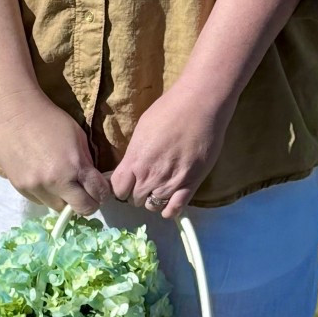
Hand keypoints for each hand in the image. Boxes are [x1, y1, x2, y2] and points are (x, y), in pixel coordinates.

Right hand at [0, 90, 109, 214]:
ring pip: (59, 207)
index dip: (102, 193)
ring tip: (60, 182)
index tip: (100, 189)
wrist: (15, 113)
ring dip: (64, 198)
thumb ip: (86, 162)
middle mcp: (55, 182)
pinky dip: (46, 194)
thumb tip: (92, 181)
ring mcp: (36, 187)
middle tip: (84, 192)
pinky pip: (40, 200)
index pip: (98, 194)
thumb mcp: (78, 137)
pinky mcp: (20, 188)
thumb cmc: (50, 120)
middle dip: (87, 202)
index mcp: (74, 167)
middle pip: (81, 209)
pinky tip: (43, 177)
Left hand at [109, 79, 230, 217]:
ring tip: (159, 188)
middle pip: (135, 199)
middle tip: (145, 183)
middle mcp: (150, 176)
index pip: (118, 189)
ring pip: (154, 206)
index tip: (126, 183)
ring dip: (153, 199)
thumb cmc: (169, 110)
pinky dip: (169, 210)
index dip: (121, 188)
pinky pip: (176, 208)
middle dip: (137, 193)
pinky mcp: (191, 183)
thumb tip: (132, 165)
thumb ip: (135, 153)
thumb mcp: (142, 130)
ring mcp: (171, 182)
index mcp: (135, 160)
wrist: (199, 105)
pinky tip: (169, 204)